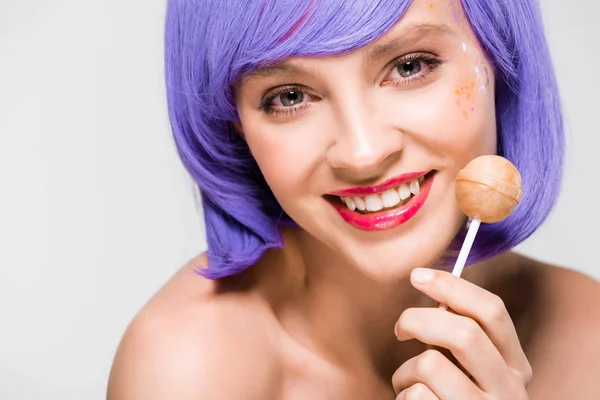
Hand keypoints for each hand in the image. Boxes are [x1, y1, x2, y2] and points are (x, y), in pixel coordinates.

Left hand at [392, 268, 531, 398]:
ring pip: (431, 365)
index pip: (492, 311)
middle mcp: (510, 390)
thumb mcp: (472, 368)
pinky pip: (415, 397)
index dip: (452, 286)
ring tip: (408, 383)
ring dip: (405, 371)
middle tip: (400, 328)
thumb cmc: (457, 398)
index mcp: (516, 364)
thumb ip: (461, 334)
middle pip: (463, 333)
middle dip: (419, 320)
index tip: (417, 276)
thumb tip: (431, 285)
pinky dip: (403, 397)